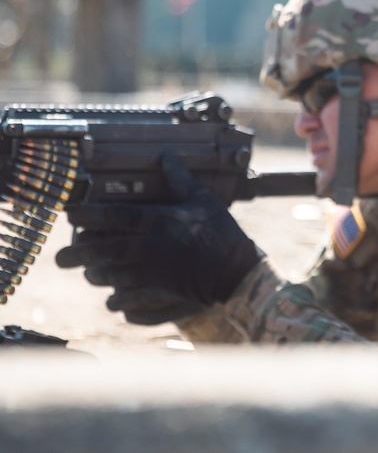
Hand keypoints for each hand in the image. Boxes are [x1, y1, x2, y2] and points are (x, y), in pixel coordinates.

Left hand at [55, 155, 261, 324]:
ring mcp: (149, 272)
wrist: (235, 269)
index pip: (110, 216)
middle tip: (60, 258)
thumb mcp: (203, 198)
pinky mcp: (157, 291)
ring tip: (89, 274)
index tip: (70, 216)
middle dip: (76, 254)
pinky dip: (118, 301)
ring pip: (109, 276)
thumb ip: (180, 179)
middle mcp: (146, 247)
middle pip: (100, 251)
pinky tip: (114, 300)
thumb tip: (166, 157)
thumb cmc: (221, 230)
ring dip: (95, 276)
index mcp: (155, 220)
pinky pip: (127, 299)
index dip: (86, 215)